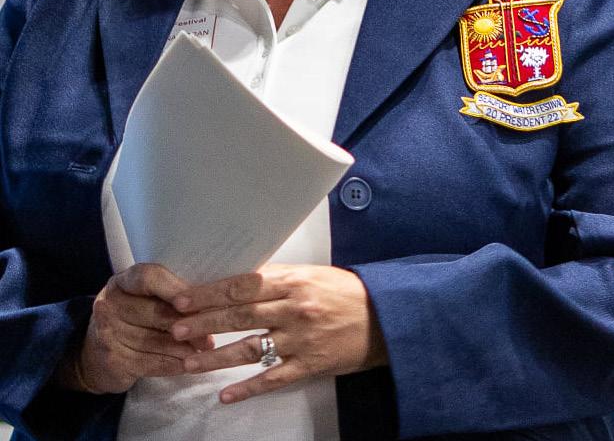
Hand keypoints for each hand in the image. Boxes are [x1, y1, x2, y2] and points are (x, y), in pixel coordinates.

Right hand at [58, 263, 212, 393]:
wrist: (94, 354)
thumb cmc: (131, 318)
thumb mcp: (144, 299)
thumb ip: (169, 297)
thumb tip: (209, 304)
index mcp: (122, 281)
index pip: (149, 277)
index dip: (175, 289)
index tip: (197, 302)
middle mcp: (110, 303)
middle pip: (156, 312)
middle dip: (188, 325)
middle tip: (210, 336)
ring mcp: (108, 332)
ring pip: (156, 340)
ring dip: (183, 348)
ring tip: (203, 351)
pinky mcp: (112, 359)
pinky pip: (149, 363)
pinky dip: (171, 365)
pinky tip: (187, 365)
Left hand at [169, 264, 387, 403]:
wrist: (384, 317)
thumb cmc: (344, 291)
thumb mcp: (310, 274)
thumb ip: (275, 278)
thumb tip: (237, 279)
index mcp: (292, 281)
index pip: (240, 286)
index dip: (209, 294)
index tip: (182, 298)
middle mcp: (293, 309)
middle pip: (239, 316)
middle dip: (203, 323)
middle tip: (173, 329)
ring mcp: (300, 340)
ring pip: (250, 349)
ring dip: (216, 357)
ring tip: (188, 362)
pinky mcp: (309, 365)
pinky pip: (272, 378)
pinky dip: (247, 388)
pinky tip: (225, 395)